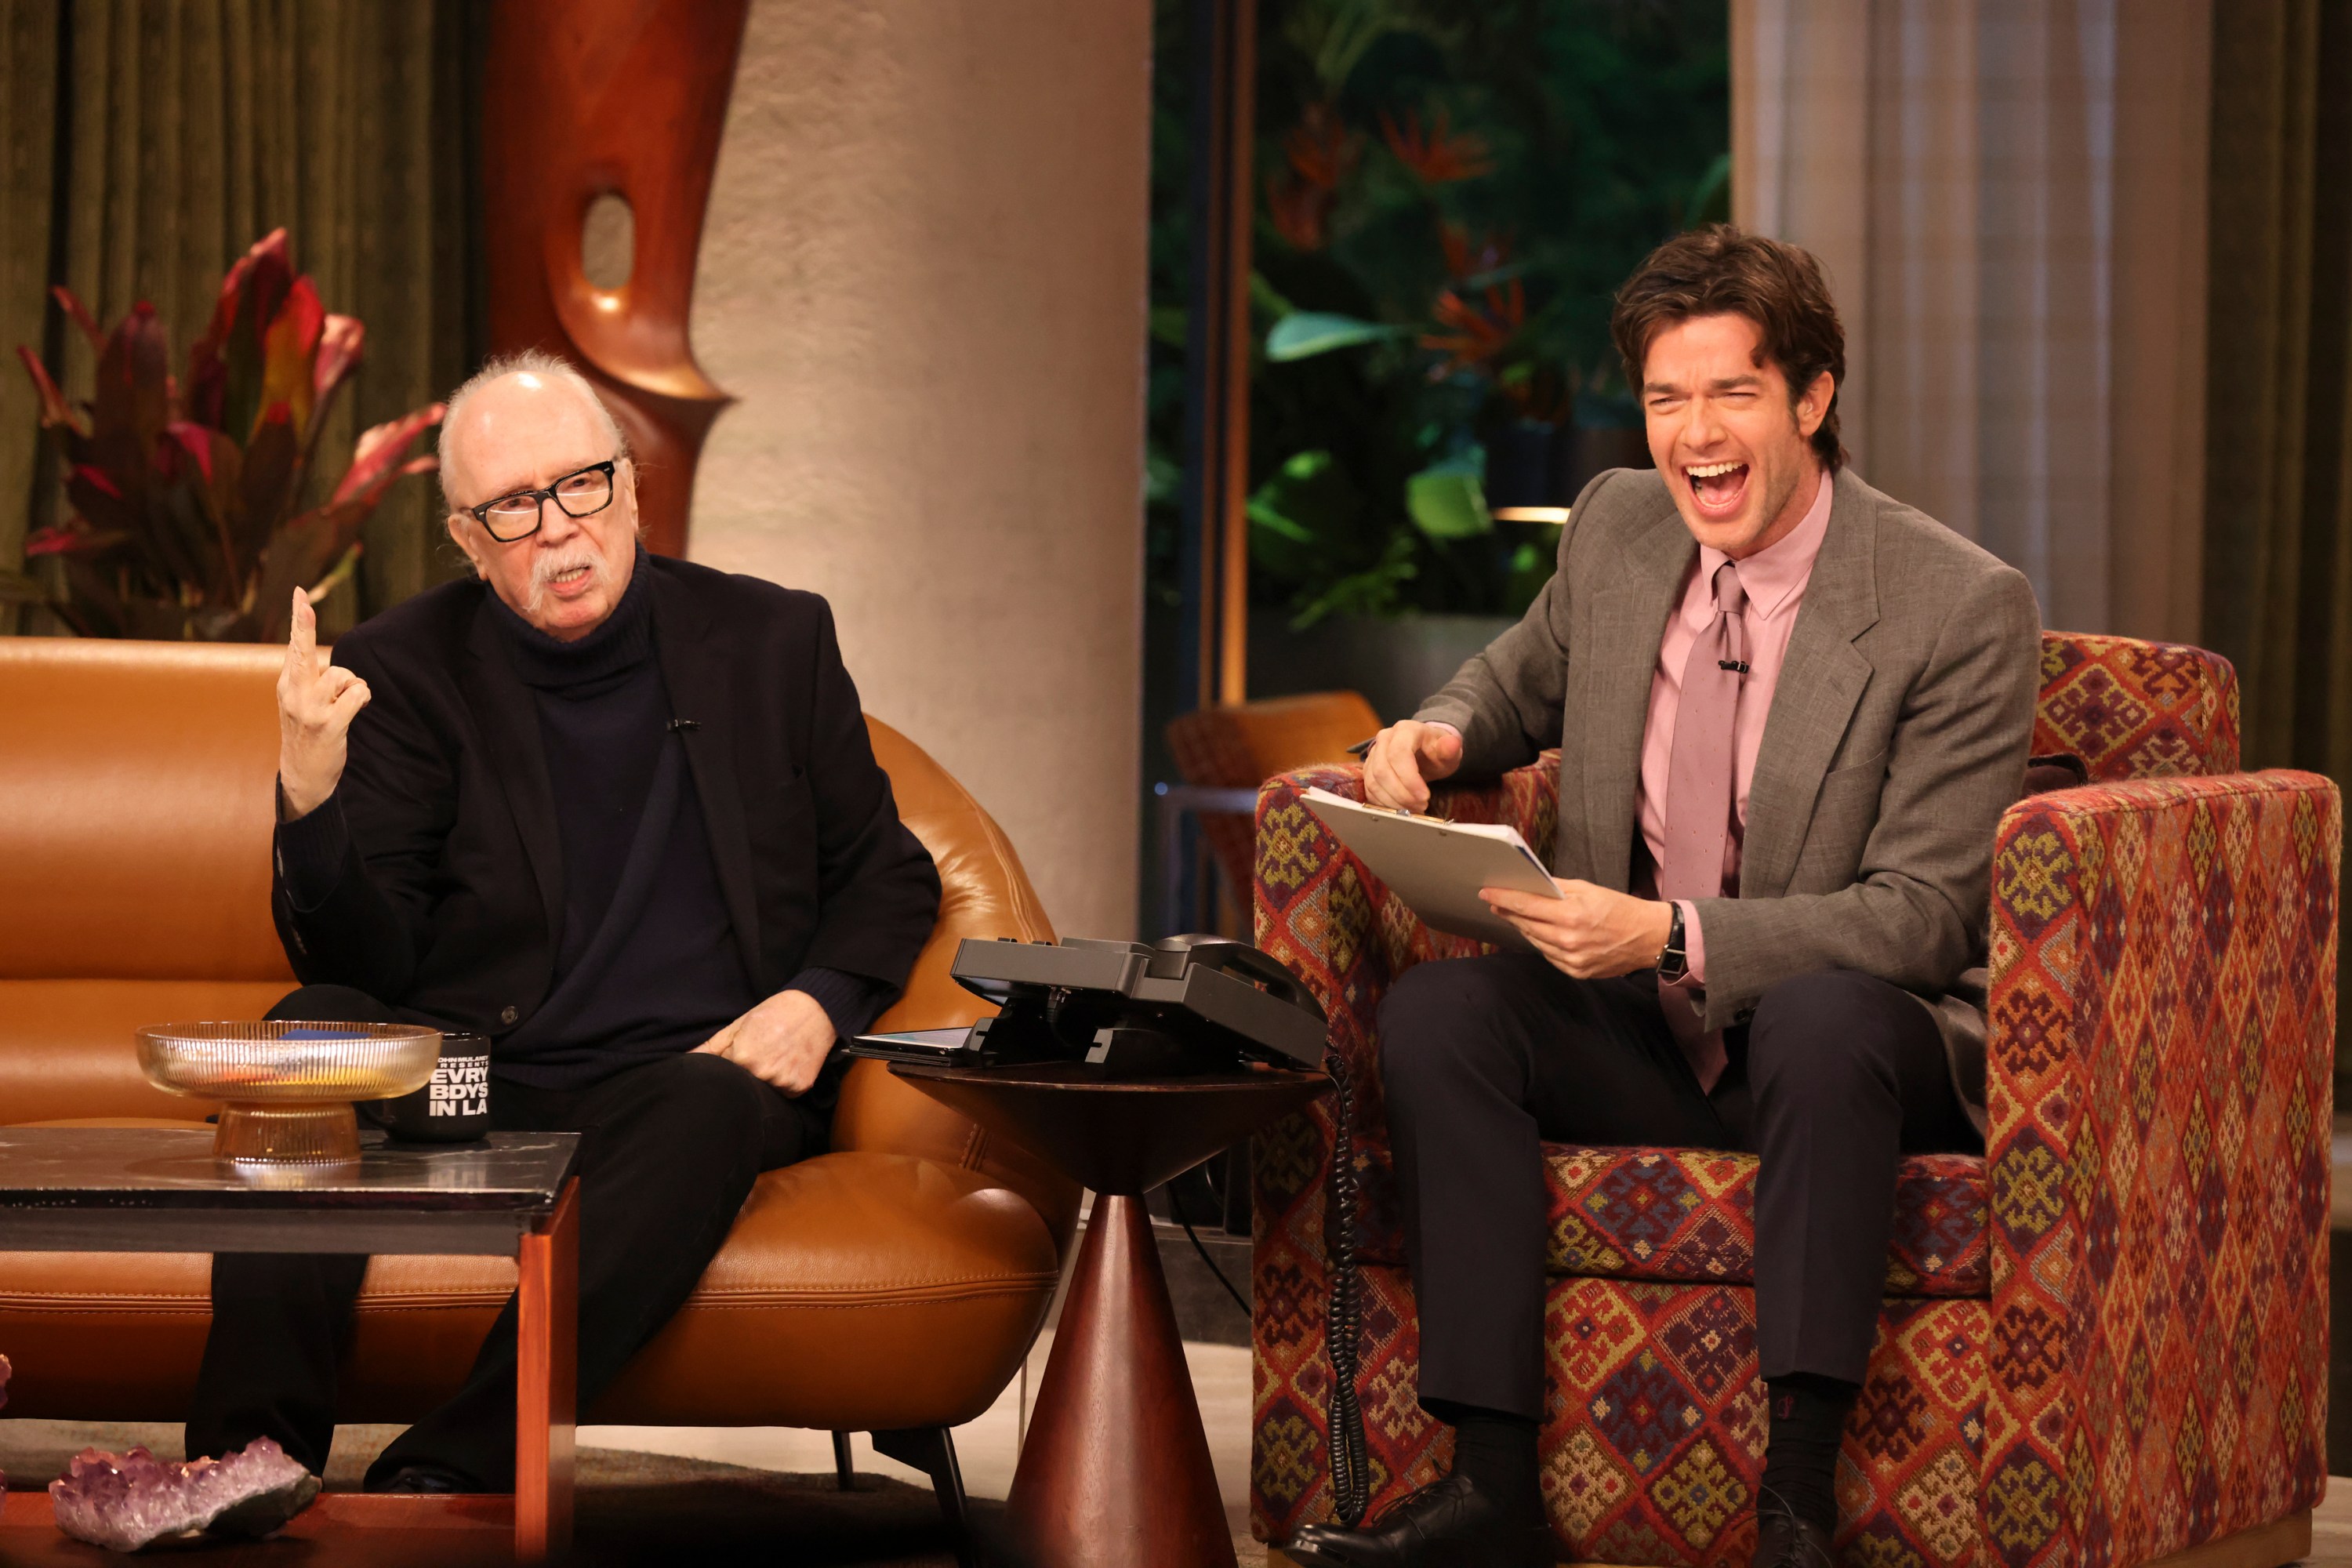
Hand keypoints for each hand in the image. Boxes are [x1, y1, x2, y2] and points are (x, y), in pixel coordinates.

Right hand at [276, 588, 370, 820]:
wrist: (304, 775)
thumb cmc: (308, 733)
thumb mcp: (299, 704)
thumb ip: (309, 680)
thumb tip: (329, 662)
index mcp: (287, 685)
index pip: (294, 647)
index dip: (299, 619)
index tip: (300, 592)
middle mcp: (294, 693)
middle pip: (303, 651)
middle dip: (303, 623)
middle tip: (302, 596)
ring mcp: (309, 709)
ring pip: (343, 675)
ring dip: (353, 686)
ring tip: (344, 705)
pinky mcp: (329, 724)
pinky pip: (357, 694)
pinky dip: (363, 697)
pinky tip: (356, 709)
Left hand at [692, 989, 835, 1094]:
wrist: (817, 1009)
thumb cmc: (774, 1013)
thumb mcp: (738, 1025)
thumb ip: (711, 1047)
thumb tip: (684, 1060)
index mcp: (742, 1057)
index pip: (722, 1075)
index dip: (727, 1066)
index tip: (736, 1057)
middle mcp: (762, 1073)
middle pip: (741, 1086)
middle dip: (743, 1076)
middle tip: (758, 1057)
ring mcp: (782, 1082)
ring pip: (761, 1093)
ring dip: (763, 1081)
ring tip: (773, 1059)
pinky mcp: (799, 1088)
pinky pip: (782, 1094)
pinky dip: (782, 1084)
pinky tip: (786, 1066)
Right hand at [1362, 720, 1463, 811]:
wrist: (1426, 751)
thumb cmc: (1436, 751)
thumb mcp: (1449, 750)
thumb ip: (1450, 748)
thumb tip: (1452, 743)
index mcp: (1405, 729)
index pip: (1399, 754)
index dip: (1409, 779)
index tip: (1424, 796)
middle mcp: (1385, 738)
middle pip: (1382, 770)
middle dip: (1402, 794)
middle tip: (1421, 805)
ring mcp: (1374, 754)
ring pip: (1374, 782)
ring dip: (1393, 801)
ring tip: (1413, 808)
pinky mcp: (1368, 769)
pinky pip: (1370, 790)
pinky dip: (1385, 803)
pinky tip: (1401, 808)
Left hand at [1482, 880, 1674, 979]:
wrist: (1647, 938)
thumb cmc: (1619, 908)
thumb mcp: (1588, 889)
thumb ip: (1557, 888)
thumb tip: (1531, 884)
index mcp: (1571, 915)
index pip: (1526, 905)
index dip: (1503, 898)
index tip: (1486, 892)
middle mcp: (1568, 940)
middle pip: (1526, 924)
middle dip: (1509, 912)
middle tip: (1496, 902)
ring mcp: (1571, 959)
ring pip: (1535, 941)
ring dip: (1523, 927)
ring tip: (1514, 915)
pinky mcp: (1576, 972)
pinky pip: (1549, 955)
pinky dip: (1541, 943)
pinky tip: (1539, 932)